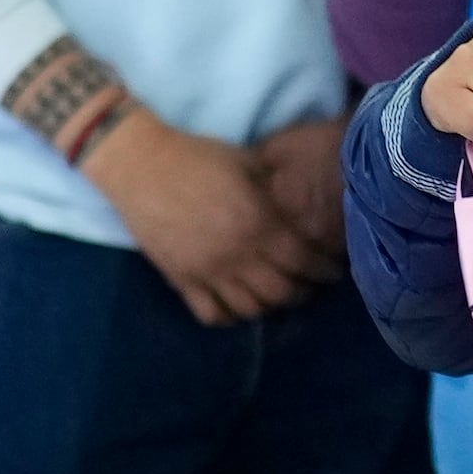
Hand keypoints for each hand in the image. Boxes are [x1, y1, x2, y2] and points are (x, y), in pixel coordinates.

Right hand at [84, 112, 333, 324]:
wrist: (140, 165)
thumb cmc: (197, 157)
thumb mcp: (247, 163)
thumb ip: (273, 190)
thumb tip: (297, 205)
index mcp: (259, 223)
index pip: (303, 260)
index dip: (323, 269)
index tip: (332, 270)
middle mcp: (238, 254)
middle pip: (281, 292)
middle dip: (301, 292)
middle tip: (306, 286)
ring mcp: (209, 271)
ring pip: (250, 309)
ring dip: (268, 307)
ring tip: (272, 297)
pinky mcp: (182, 280)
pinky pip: (212, 314)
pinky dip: (229, 316)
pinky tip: (236, 306)